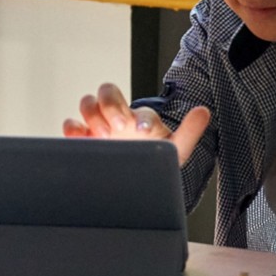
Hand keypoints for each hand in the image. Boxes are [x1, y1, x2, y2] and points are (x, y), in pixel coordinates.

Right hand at [61, 83, 209, 164]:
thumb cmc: (153, 161)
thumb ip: (189, 132)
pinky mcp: (82, 139)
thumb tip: (204, 111)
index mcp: (140, 118)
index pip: (138, 107)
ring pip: (87, 103)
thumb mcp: (174, 150)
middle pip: (107, 92)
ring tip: (102, 135)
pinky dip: (72, 128)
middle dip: (111, 106)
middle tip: (118, 127)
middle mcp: (118, 117)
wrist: (134, 183)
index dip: (139, 116)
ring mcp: (98, 126)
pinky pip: (71, 125)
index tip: (141, 129)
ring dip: (92, 115)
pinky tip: (80, 138)